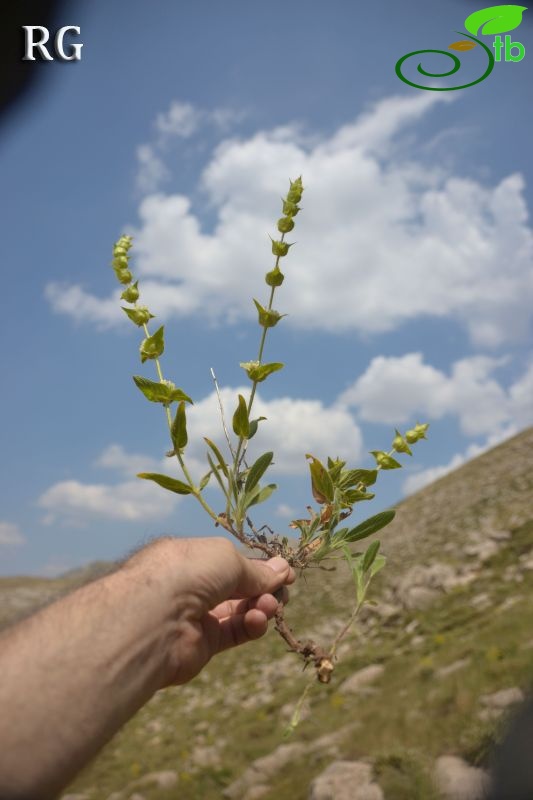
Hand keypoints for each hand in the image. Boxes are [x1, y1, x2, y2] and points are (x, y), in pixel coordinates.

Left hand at [126, 537, 295, 685]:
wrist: (155, 618)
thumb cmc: (187, 572)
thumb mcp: (228, 559)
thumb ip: (256, 570)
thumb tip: (282, 570)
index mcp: (190, 557)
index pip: (229, 561)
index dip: (257, 566)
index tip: (285, 571)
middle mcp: (190, 585)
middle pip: (237, 587)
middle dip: (262, 587)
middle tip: (284, 589)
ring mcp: (195, 615)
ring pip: (238, 610)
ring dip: (260, 606)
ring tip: (270, 606)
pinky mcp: (202, 644)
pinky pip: (234, 633)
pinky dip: (251, 626)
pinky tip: (260, 619)